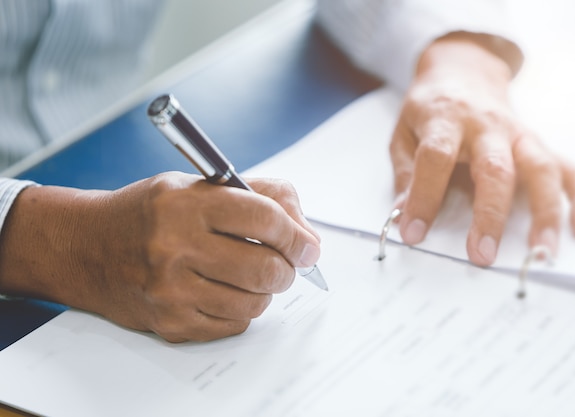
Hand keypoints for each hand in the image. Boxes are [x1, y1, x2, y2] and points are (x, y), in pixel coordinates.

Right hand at [0, 172, 320, 341]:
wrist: (86, 247)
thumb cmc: (149, 212)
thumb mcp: (199, 184)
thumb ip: (261, 197)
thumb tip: (308, 236)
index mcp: (186, 204)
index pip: (265, 219)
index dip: (297, 235)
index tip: (307, 245)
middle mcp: (175, 247)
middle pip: (265, 269)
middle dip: (288, 268)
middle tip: (286, 263)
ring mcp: (170, 290)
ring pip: (254, 303)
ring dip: (265, 291)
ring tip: (251, 275)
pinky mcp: (169, 322)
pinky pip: (232, 326)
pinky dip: (241, 310)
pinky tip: (226, 291)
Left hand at [390, 34, 574, 265]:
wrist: (463, 70)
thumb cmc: (430, 108)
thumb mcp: (403, 133)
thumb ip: (405, 173)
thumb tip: (403, 215)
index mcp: (445, 120)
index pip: (435, 158)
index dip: (424, 197)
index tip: (414, 232)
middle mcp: (486, 125)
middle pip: (495, 168)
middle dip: (491, 214)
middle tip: (482, 254)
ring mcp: (517, 133)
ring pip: (540, 168)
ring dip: (545, 211)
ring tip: (541, 250)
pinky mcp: (537, 141)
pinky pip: (566, 168)